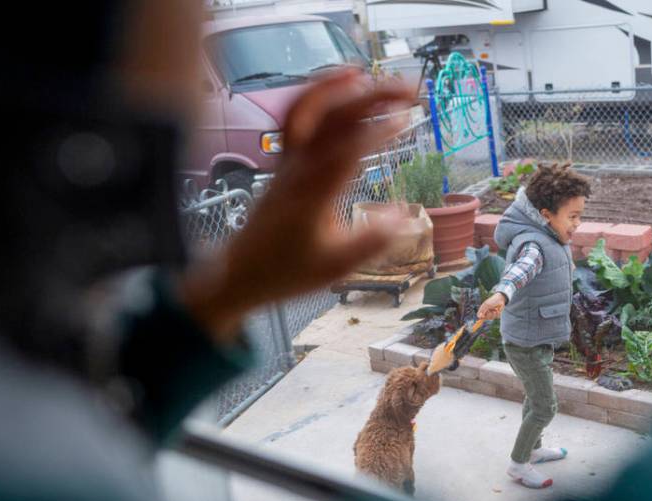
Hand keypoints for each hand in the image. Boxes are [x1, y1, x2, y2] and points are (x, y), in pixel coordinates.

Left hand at [180, 68, 416, 339]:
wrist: (239, 271)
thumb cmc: (288, 271)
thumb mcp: (336, 266)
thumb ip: (372, 241)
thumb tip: (406, 215)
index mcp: (313, 195)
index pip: (347, 149)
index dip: (377, 130)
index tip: (407, 118)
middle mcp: (299, 168)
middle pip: (333, 117)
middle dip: (372, 96)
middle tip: (411, 90)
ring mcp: (288, 160)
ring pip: (312, 109)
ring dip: (345, 87)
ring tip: (377, 77)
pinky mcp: (285, 159)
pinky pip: (298, 116)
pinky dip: (319, 93)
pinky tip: (344, 85)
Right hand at [477, 293, 505, 319]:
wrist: (500, 298)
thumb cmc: (492, 300)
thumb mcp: (487, 305)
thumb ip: (482, 311)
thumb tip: (479, 317)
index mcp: (483, 309)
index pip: (479, 316)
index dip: (481, 317)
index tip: (484, 316)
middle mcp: (486, 312)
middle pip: (486, 318)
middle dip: (489, 315)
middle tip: (492, 311)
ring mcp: (491, 313)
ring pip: (491, 318)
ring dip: (494, 314)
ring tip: (496, 309)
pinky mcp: (496, 314)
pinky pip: (496, 317)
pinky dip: (497, 313)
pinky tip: (498, 309)